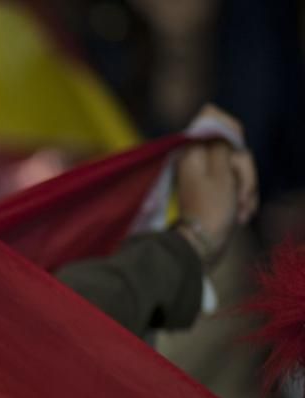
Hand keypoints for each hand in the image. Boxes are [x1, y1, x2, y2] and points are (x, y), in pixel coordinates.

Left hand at [175, 104, 258, 264]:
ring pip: (239, 168)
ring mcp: (207, 176)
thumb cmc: (212, 209)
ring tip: (239, 212)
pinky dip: (242, 199)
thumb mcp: (221, 170)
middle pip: (234, 148)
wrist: (204, 245)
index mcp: (192, 150)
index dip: (233, 137)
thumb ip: (219, 140)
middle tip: (239, 197)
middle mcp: (197, 159)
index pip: (215, 121)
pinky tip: (240, 216)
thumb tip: (210, 111)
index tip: (235, 162)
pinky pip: (237, 185)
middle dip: (244, 173)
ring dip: (245, 190)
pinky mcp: (215, 191)